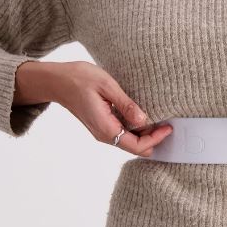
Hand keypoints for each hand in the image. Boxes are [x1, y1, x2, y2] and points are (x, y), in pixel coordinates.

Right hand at [44, 61, 172, 156]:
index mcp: (106, 128)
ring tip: (159, 119)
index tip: (168, 126)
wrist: (57, 81)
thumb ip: (126, 105)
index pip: (137, 145)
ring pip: (129, 142)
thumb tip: (144, 121)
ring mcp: (101, 132)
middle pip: (134, 148)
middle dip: (152, 139)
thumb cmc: (79, 79)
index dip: (155, 139)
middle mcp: (103, 135)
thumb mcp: (107, 86)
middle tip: (167, 123)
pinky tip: (143, 116)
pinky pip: (122, 134)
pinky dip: (135, 129)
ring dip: (145, 134)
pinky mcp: (101, 126)